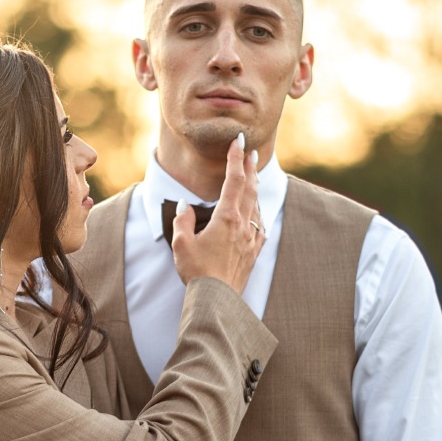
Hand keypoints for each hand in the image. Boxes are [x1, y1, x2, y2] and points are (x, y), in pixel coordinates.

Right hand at [171, 134, 263, 293]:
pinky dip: (258, 213)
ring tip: (253, 177)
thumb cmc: (197, 272)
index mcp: (226, 219)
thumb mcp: (181, 244)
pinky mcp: (253, 253)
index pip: (234, 181)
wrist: (217, 298)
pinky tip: (256, 213)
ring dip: (255, 188)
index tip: (238, 142)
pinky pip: (260, 227)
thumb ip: (182, 220)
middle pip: (250, 189)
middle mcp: (243, 225)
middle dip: (250, 168)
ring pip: (256, 206)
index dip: (235, 159)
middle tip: (252, 151)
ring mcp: (251, 239)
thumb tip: (184, 204)